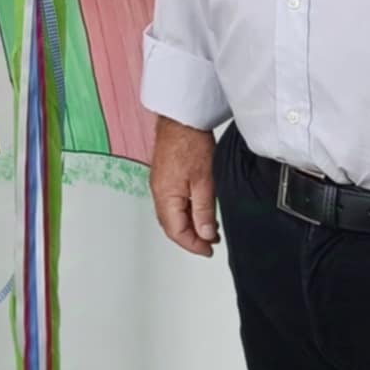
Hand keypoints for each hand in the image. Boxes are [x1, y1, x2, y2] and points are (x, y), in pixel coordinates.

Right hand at [150, 117, 218, 255]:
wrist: (182, 118)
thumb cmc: (191, 143)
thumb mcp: (204, 181)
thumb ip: (203, 211)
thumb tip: (205, 234)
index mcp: (165, 196)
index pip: (176, 232)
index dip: (193, 245)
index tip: (209, 250)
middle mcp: (159, 192)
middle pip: (171, 226)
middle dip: (190, 238)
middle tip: (210, 243)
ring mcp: (160, 184)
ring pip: (171, 215)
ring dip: (188, 225)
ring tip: (208, 229)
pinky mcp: (165, 176)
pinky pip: (171, 203)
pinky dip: (185, 212)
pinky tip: (198, 210)